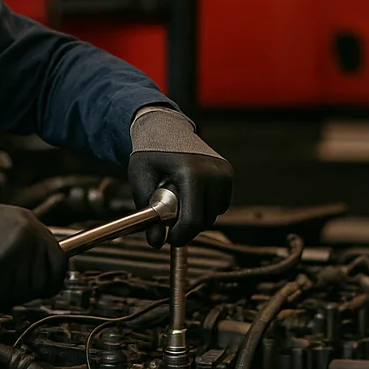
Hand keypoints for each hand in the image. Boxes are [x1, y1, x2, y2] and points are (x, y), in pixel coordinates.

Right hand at [0, 190, 66, 311]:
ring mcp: (14, 255)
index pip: (59, 262)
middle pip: (42, 284)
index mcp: (30, 225)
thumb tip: (38, 271)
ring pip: (17, 296)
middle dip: (21, 291)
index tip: (42, 288)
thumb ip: (23, 245)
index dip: (50, 280)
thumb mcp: (2, 226)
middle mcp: (27, 238)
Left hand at [128, 107, 233, 246]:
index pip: (193, 220)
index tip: (169, 238)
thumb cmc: (150, 151)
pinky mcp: (228, 172)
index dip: (180, 236)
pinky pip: (220, 204)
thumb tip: (156, 242)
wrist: (164, 127)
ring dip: (197, 215)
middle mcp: (213, 172)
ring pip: (214, 214)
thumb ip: (148, 212)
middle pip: (205, 220)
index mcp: (191, 173)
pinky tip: (190, 194)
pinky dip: (207, 206)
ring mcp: (223, 171)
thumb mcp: (140, 180)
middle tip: (168, 215)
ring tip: (178, 198)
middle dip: (186, 226)